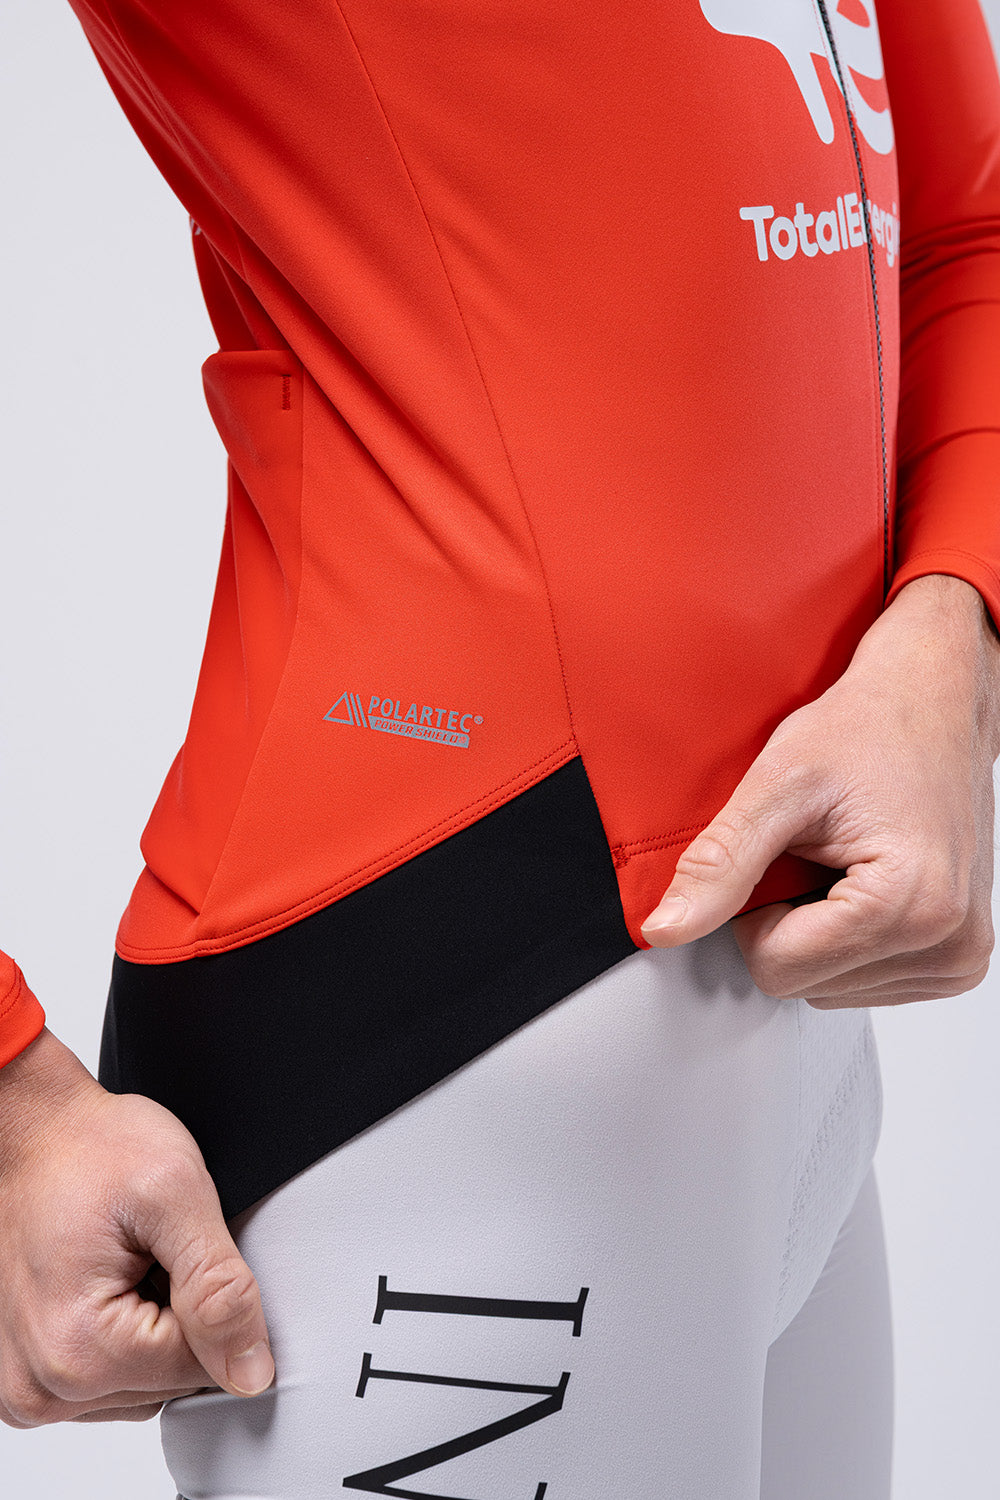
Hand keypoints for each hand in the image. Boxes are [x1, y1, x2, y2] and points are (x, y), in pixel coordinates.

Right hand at [0, 1029, 273, 1425]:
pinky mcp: (33, 1378)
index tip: (180, 1249)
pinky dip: (125, 1331)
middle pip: (172, 1382)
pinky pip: (113, 1378)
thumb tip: (252, 1373)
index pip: (204, 1368)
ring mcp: (30, 1388)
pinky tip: (112, 1280)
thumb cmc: (92, 1150)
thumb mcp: (175, 1195)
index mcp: (77, 1351)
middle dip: (182, 1314)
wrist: (36, 1133)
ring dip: (154, 1324)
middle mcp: (41, 1388)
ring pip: (146, 1384)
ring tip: (128, 1261)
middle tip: (151, 1249)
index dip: (214, 1302)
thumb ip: (220, 1288)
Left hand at [640, 575, 999, 1007]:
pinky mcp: (958, 959)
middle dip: (788, 922)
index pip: (776, 970)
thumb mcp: (778, 785)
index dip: (753, 912)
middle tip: (816, 851)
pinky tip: (865, 878)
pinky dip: (849, 936)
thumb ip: (721, 864)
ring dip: (819, 930)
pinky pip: (865, 982)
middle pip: (803, 985)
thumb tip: (665, 930)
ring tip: (845, 859)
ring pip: (829, 989)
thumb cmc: (868, 728)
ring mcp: (959, 956)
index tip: (780, 854)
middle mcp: (948, 944)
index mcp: (910, 904)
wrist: (932, 701)